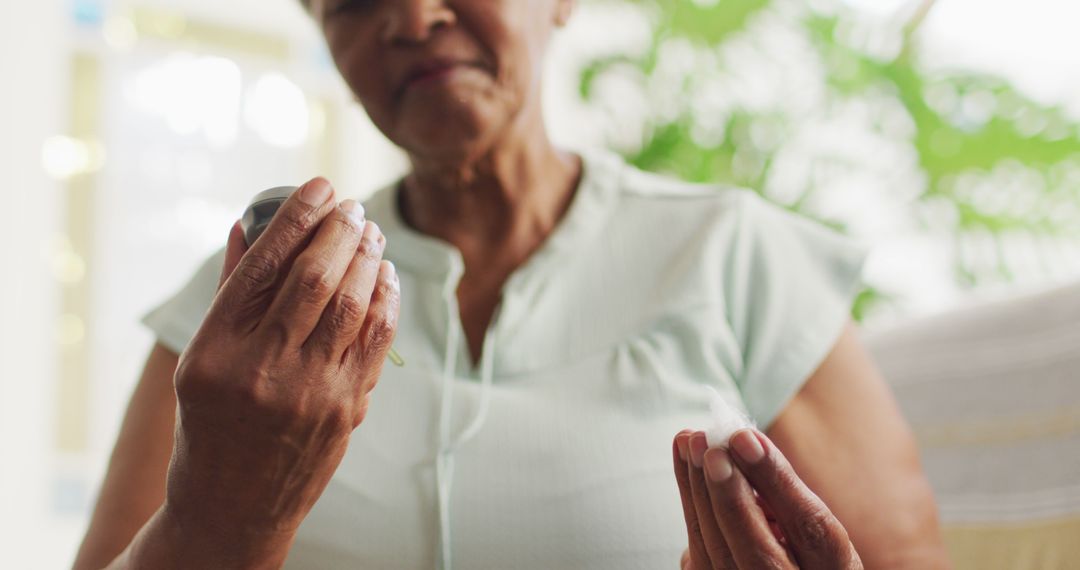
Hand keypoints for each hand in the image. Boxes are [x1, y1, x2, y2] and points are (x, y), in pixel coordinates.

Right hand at [164, 178, 399, 559]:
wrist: (234, 508)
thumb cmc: (209, 426)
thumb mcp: (199, 361)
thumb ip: (228, 293)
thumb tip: (246, 223)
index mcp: (217, 352)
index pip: (262, 265)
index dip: (296, 216)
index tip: (319, 185)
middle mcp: (265, 370)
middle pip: (316, 279)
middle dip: (341, 231)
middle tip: (353, 206)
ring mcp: (311, 393)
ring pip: (354, 305)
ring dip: (368, 259)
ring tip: (371, 233)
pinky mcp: (347, 410)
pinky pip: (377, 340)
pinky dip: (385, 299)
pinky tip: (385, 276)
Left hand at [673, 429, 862, 569]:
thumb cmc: (806, 551)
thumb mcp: (813, 522)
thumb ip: (784, 490)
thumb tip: (744, 443)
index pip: (809, 528)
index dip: (775, 482)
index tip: (746, 439)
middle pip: (756, 550)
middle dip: (727, 491)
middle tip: (708, 443)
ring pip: (717, 553)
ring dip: (698, 492)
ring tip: (690, 442)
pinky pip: (699, 553)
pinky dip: (691, 505)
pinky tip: (686, 466)